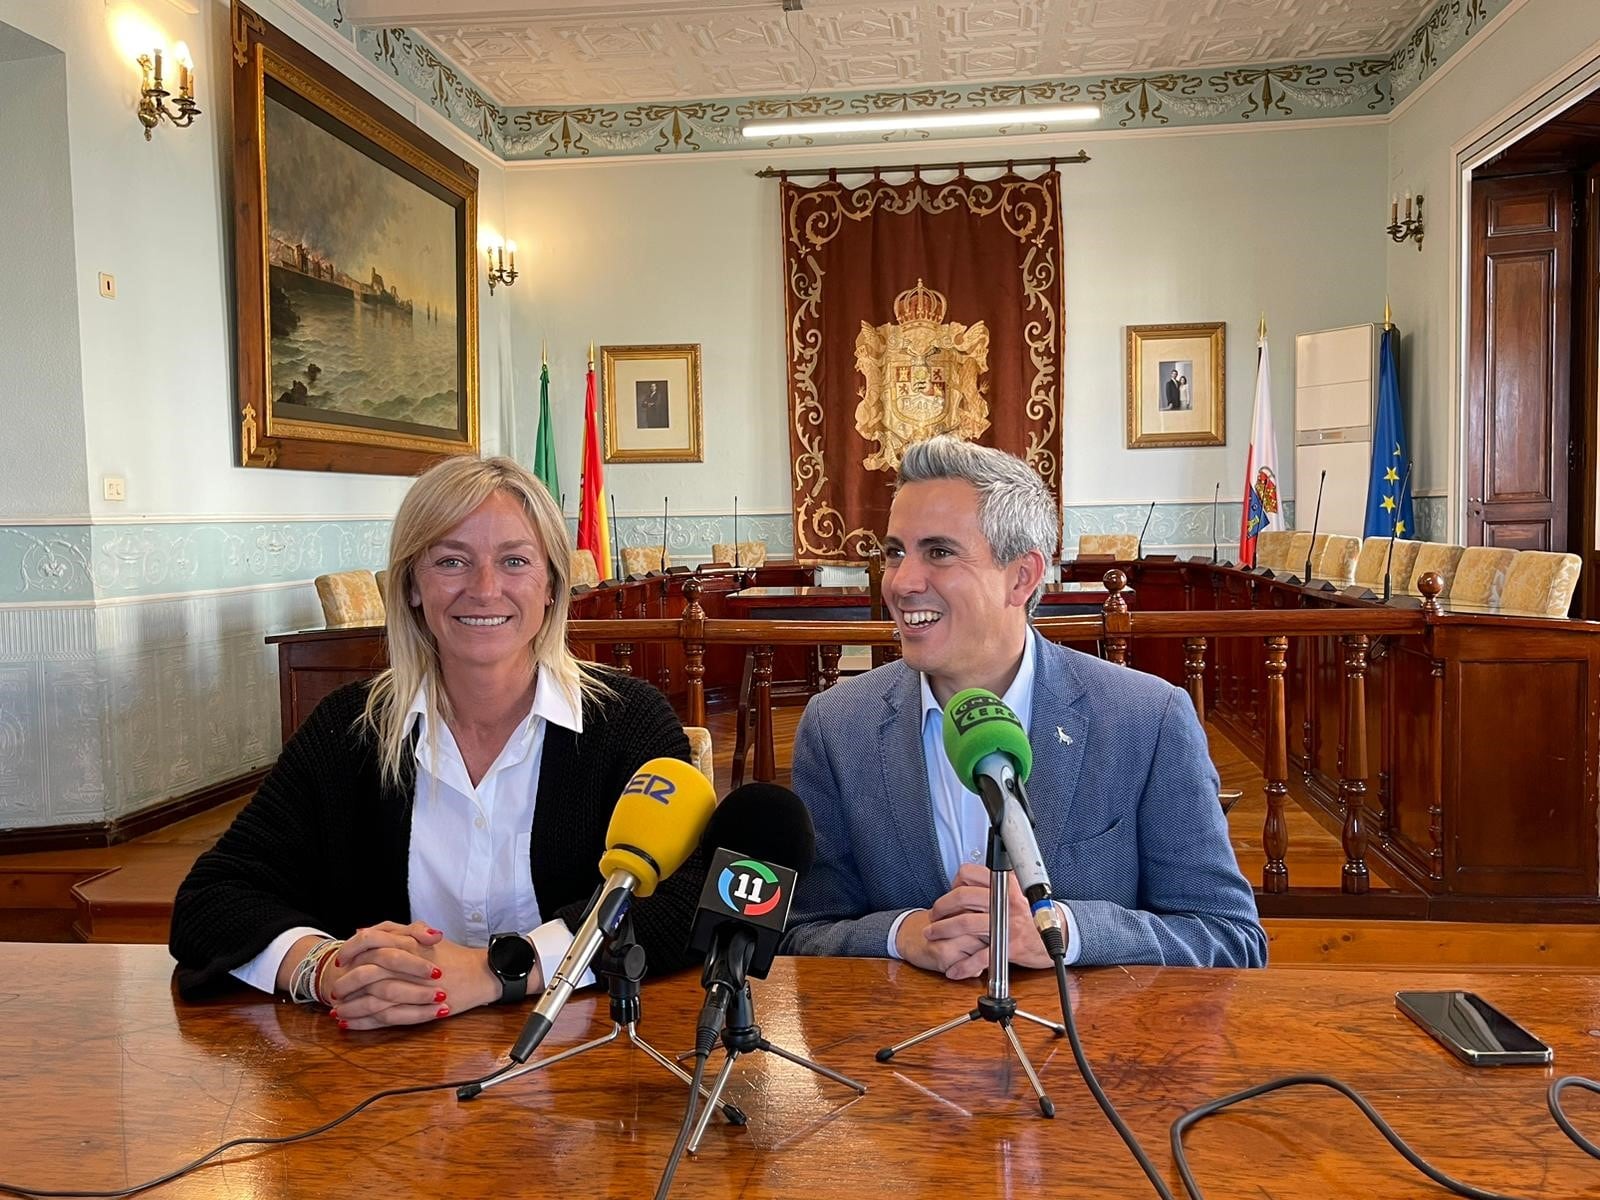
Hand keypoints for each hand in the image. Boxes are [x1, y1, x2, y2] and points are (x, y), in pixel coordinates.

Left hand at [318, 921, 504, 1029]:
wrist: (481, 974)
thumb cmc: (454, 956)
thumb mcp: (425, 936)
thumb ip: (397, 932)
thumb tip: (363, 932)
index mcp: (409, 942)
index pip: (370, 941)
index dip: (351, 950)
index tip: (341, 960)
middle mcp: (409, 963)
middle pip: (367, 972)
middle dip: (346, 983)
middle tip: (335, 991)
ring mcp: (414, 987)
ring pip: (373, 998)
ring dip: (352, 1007)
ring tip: (338, 1013)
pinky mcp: (419, 1008)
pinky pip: (385, 1017)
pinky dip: (365, 1022)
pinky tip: (352, 1025)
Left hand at [907, 865, 1057, 980]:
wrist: (1059, 935)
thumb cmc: (1032, 916)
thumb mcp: (1015, 892)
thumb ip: (992, 888)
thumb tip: (963, 886)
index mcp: (1005, 884)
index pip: (970, 873)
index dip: (954, 883)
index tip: (950, 894)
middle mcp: (1006, 901)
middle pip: (962, 897)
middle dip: (941, 907)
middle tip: (933, 916)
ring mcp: (1008, 923)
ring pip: (966, 923)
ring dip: (943, 931)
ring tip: (933, 936)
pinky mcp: (1010, 946)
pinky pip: (980, 956)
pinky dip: (963, 965)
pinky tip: (954, 970)